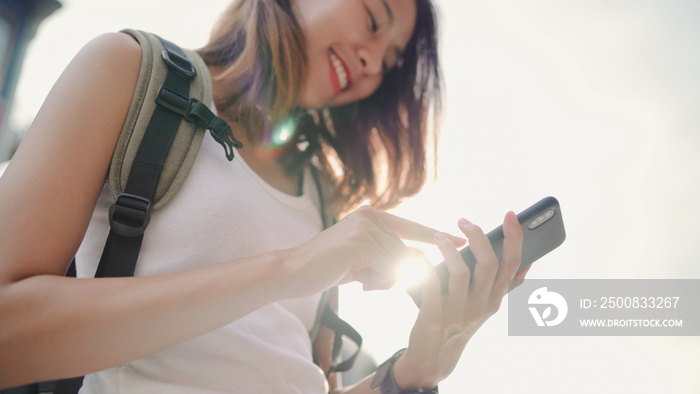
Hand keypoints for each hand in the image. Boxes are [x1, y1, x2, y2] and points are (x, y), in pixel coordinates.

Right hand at [283, 206, 464, 297]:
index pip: (412, 227)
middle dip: (391, 275)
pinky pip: (389, 267)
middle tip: (367, 281)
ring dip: (382, 280)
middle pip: (405, 253)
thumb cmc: (327, 268)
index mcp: (372, 216)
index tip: (464, 238)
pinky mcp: (361, 242)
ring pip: (398, 262)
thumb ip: (388, 258)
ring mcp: (366, 227)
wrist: (292, 271)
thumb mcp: (363, 261)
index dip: (437, 235)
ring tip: (357, 279)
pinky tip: (358, 281)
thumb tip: (420, 266)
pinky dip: (378, 280)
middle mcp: (371, 216)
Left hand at [393, 211, 529, 389]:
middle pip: (489, 264)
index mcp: (494, 299)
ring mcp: (458, 312)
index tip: (511, 215)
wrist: (435, 357)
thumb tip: (528, 260)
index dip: (514, 238)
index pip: (513, 265)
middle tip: (464, 220)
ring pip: (461, 273)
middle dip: (479, 236)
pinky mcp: (434, 317)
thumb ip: (505, 285)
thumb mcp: (487, 306)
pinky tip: (419, 256)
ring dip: (449, 249)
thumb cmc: (460, 322)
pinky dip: (424, 266)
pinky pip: (430, 285)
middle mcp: (481, 305)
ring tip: (439, 236)